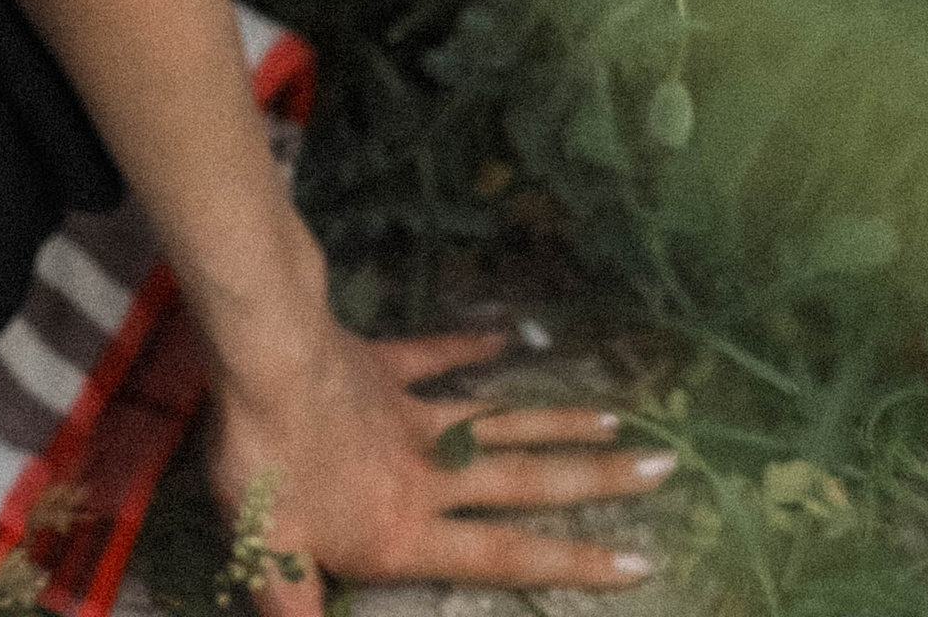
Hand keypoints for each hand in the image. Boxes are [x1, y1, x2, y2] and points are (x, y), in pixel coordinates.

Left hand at [206, 318, 675, 597]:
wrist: (262, 358)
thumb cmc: (268, 465)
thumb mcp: (273, 558)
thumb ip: (298, 613)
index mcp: (408, 531)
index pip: (505, 555)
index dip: (573, 563)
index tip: (640, 561)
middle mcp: (429, 474)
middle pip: (526, 481)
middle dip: (596, 482)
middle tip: (664, 468)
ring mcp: (412, 412)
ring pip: (499, 422)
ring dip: (558, 421)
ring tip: (618, 420)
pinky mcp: (385, 365)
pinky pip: (435, 358)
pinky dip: (471, 348)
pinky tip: (509, 337)